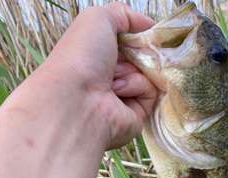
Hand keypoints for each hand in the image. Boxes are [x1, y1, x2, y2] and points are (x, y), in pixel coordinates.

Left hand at [39, 2, 156, 149]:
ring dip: (134, 70)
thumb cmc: (81, 58)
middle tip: (126, 55)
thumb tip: (149, 25)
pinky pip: (151, 92)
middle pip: (143, 57)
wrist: (76, 101)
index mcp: (98, 53)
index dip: (138, 36)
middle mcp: (109, 74)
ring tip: (113, 78)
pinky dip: (138, 87)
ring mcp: (123, 95)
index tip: (142, 34)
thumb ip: (124, 14)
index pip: (130, 41)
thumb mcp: (98, 19)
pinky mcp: (135, 114)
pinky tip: (118, 92)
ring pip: (149, 74)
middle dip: (139, 53)